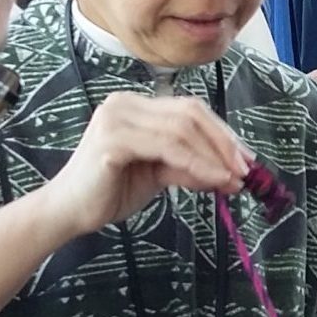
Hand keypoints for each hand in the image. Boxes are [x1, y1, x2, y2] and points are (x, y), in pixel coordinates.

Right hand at [38, 92, 248, 239]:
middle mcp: (124, 103)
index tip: (246, 159)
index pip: (190, 110)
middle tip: (246, 171)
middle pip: (190, 114)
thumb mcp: (160, 174)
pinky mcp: (113, 140)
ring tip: (233, 181)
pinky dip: (197, 165)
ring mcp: (117, 118)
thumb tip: (232, 174)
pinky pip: (168, 149)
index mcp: (135, 106)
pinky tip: (213, 181)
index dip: (222, 133)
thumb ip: (191, 167)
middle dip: (224, 143)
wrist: (69, 212)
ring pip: (182, 130)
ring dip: (215, 157)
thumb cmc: (111, 191)